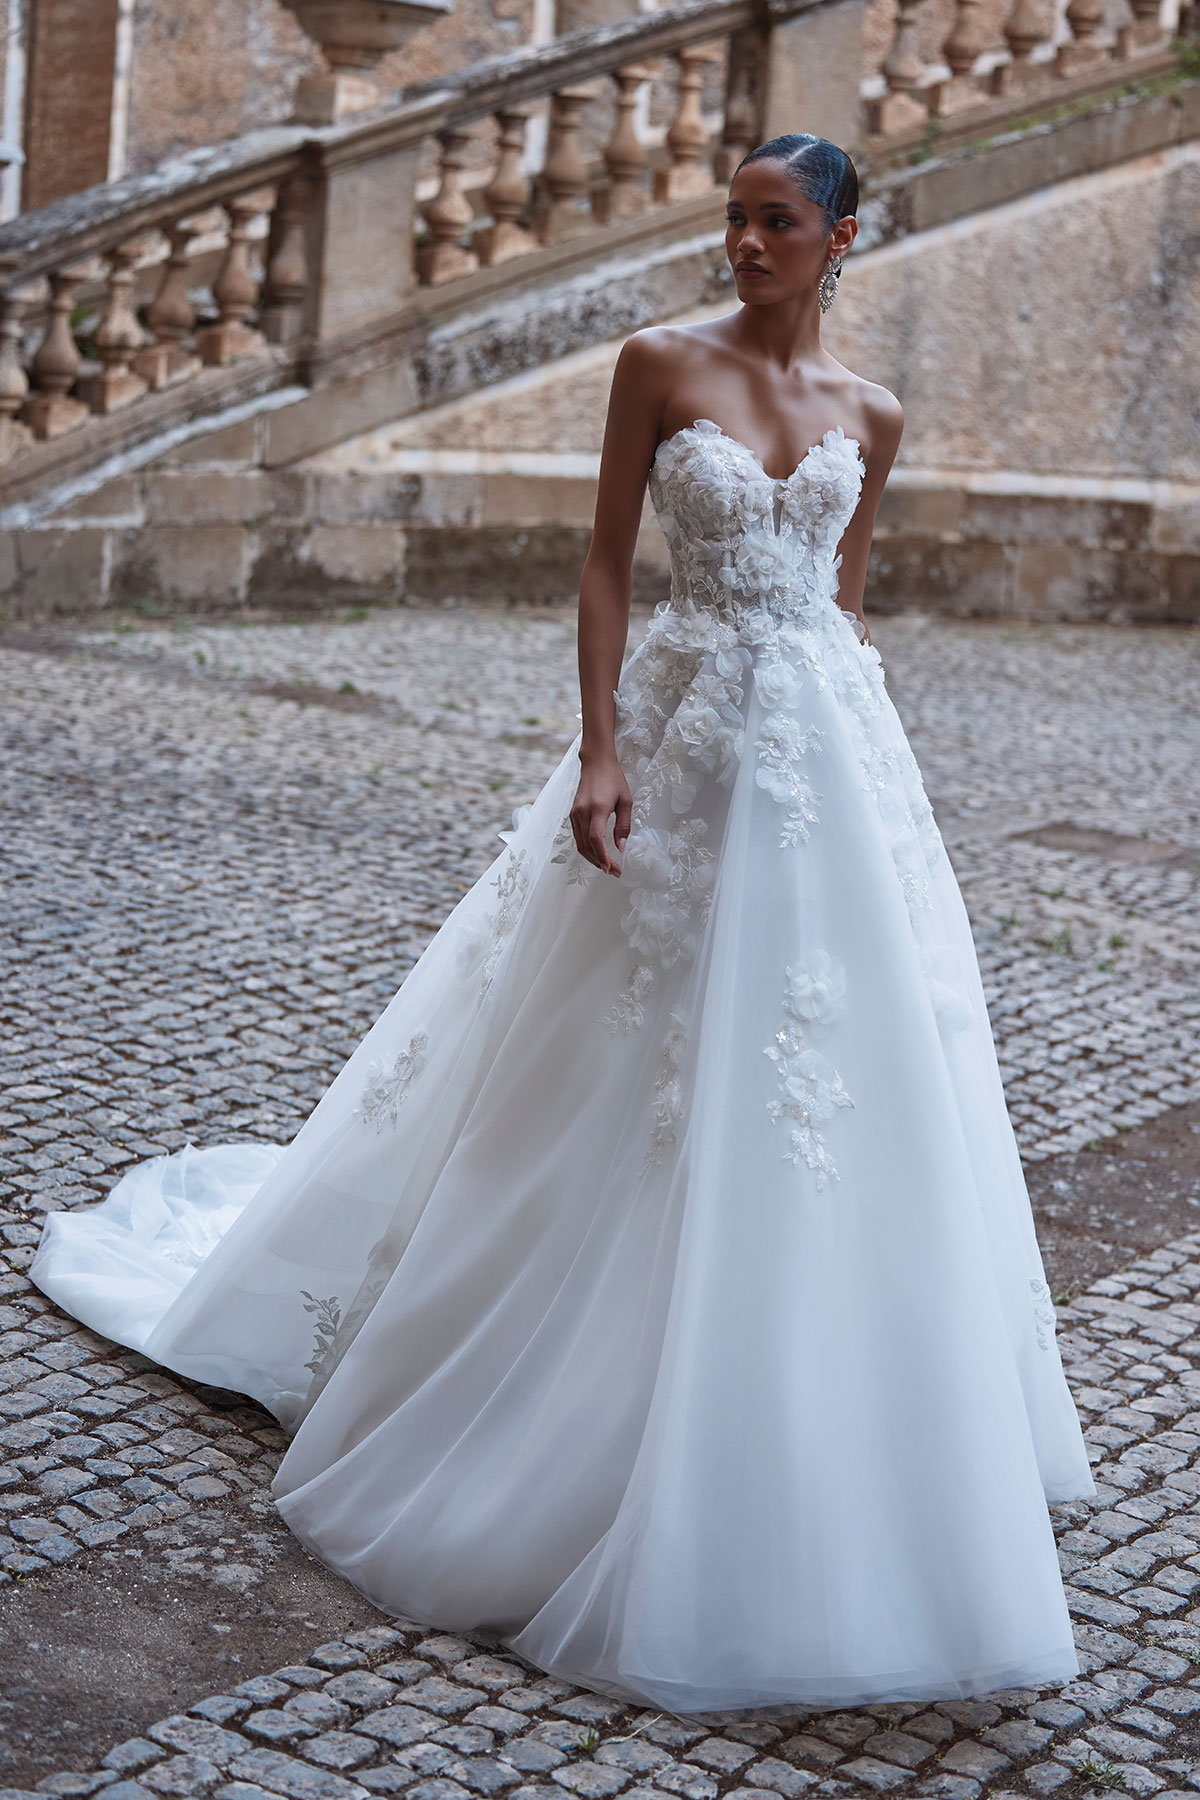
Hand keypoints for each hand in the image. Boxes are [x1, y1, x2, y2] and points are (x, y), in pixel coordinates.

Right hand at [571, 752, 632, 875]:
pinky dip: (587, 849)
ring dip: (593, 859)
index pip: (596, 839)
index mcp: (597, 809)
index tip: (611, 868)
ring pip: (580, 845)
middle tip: (613, 872)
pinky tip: (597, 854)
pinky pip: (578, 838)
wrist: (595, 763)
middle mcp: (582, 813)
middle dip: (600, 863)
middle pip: (587, 846)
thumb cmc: (613, 779)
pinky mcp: (573, 815)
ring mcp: (575, 814)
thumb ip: (624, 825)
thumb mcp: (626, 801)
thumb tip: (621, 847)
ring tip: (606, 866)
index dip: (603, 857)